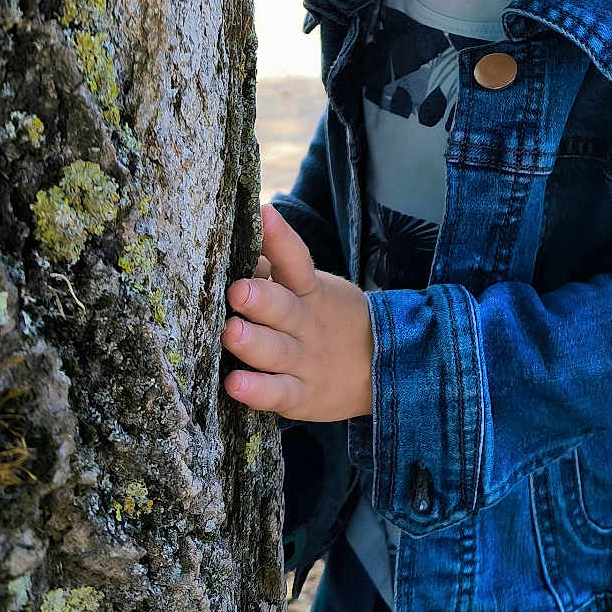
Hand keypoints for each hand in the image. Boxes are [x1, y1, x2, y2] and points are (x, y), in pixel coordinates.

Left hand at [222, 203, 373, 420]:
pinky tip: (234, 385)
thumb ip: (274, 273)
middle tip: (238, 290)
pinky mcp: (301, 396)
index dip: (280, 238)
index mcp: (311, 291)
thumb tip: (236, 248)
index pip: (296, 260)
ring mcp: (305, 361)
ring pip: (275, 351)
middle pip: (283, 308)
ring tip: (231, 332)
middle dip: (261, 298)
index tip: (263, 214)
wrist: (381, 368)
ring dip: (252, 342)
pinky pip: (278, 394)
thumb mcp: (315, 291)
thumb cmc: (330, 320)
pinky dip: (257, 392)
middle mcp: (306, 324)